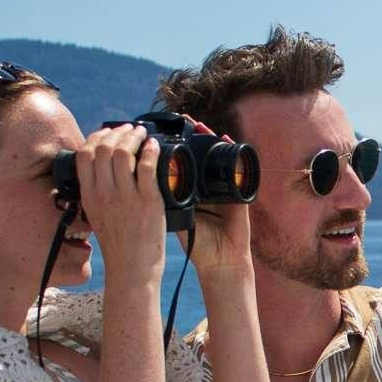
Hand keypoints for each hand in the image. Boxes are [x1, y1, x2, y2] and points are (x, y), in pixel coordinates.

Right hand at [78, 124, 166, 282]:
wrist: (131, 269)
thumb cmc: (118, 245)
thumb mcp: (97, 216)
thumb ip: (98, 194)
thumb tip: (104, 172)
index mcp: (89, 195)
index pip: (84, 154)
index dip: (96, 137)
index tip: (108, 133)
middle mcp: (104, 193)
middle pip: (104, 148)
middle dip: (117, 132)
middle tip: (130, 130)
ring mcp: (125, 196)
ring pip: (124, 152)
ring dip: (134, 137)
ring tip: (142, 134)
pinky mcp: (147, 201)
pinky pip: (147, 166)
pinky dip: (151, 150)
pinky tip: (154, 146)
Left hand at [179, 119, 254, 277]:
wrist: (222, 260)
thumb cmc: (199, 244)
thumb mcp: (178, 219)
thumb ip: (165, 202)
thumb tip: (141, 184)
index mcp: (193, 190)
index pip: (185, 161)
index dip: (178, 146)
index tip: (166, 133)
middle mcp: (209, 185)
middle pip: (202, 154)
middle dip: (194, 136)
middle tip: (184, 120)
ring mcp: (225, 186)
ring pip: (218, 156)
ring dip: (211, 139)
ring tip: (200, 126)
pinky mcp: (240, 191)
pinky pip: (237, 166)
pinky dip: (233, 151)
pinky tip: (225, 139)